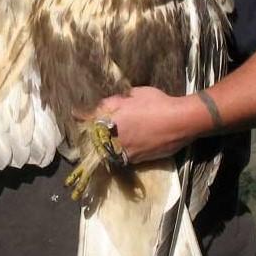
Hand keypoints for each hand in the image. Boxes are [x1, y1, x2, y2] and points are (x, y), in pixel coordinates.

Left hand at [85, 86, 208, 164]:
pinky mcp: (136, 160)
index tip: (73, 115)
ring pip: (107, 151)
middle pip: (95, 139)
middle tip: (87, 133)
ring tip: (106, 142)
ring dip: (105, 147)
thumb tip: (100, 106)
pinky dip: (120, 152)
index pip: (86, 119)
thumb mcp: (133, 94)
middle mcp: (113, 138)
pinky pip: (122, 157)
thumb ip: (113, 101)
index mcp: (110, 120)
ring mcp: (124, 151)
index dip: (79, 116)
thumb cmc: (157, 103)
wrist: (181, 122)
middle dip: (91, 136)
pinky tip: (124, 147)